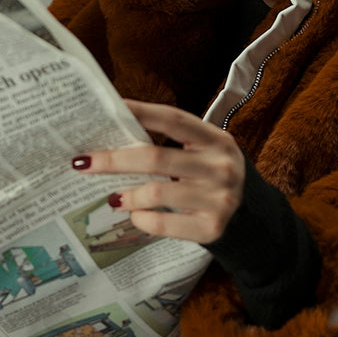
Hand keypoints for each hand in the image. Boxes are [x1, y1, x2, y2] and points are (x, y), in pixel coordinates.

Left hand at [72, 100, 244, 245]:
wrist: (254, 223)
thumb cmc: (215, 182)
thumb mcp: (205, 156)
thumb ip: (173, 146)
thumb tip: (115, 138)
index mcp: (217, 140)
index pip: (173, 119)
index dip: (140, 111)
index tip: (109, 108)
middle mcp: (220, 166)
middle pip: (156, 157)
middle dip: (114, 159)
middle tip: (83, 163)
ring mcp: (219, 198)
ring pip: (157, 192)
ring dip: (127, 195)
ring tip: (112, 198)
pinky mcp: (211, 228)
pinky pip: (164, 222)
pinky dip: (142, 218)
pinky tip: (135, 216)